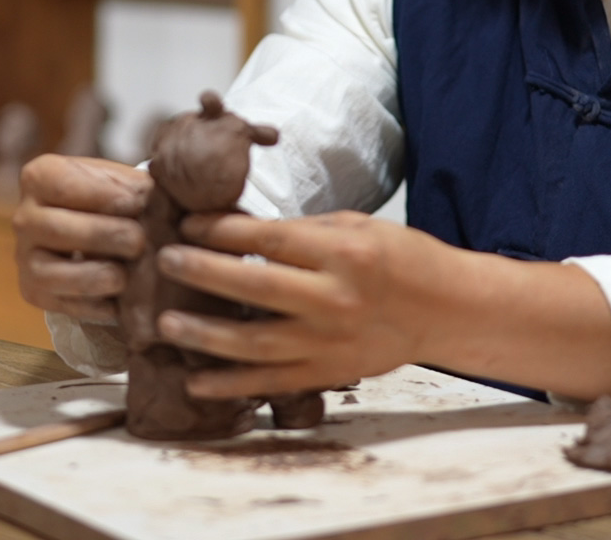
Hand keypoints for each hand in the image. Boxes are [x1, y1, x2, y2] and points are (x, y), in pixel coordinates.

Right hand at [12, 154, 150, 324]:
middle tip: (139, 241)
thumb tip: (150, 200)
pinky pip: (59, 304)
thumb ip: (133, 187)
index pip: (65, 186)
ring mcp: (24, 257)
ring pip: (51, 273)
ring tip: (126, 276)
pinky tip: (118, 302)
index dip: (104, 196)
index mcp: (39, 178)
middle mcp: (24, 217)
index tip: (138, 203)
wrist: (99, 232)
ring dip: (93, 276)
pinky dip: (91, 307)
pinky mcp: (33, 292)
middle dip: (102, 236)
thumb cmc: (113, 200)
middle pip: (57, 228)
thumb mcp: (121, 182)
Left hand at [156, 211, 610, 403]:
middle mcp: (333, 299)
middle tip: (164, 262)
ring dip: (204, 336)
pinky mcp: (327, 373)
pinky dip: (230, 386)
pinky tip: (195, 383)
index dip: (221, 230)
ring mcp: (329, 342)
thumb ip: (300, 232)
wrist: (446, 310)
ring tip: (166, 325)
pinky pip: (270, 384)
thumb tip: (235, 228)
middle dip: (201, 273)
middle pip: (252, 287)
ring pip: (253, 343)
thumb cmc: (399, 257)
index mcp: (342, 252)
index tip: (187, 223)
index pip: (268, 238)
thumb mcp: (355, 225)